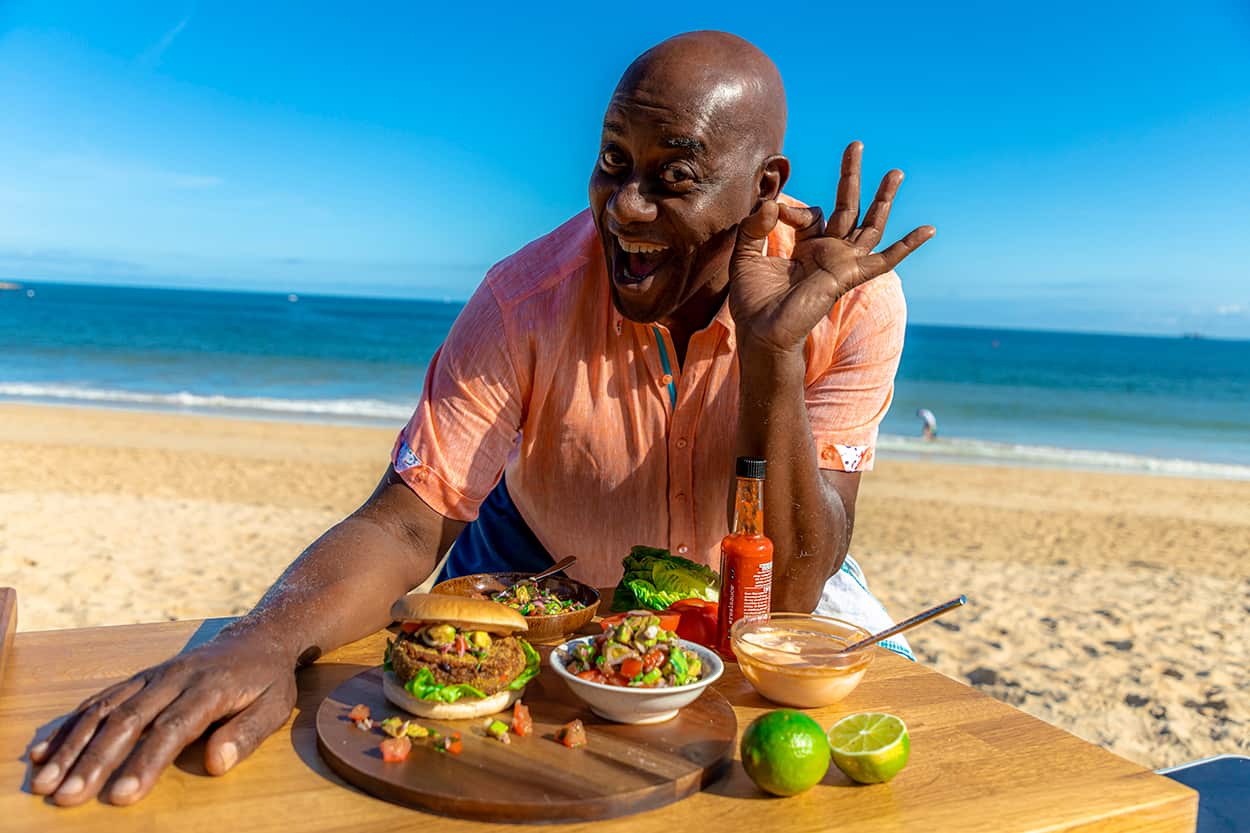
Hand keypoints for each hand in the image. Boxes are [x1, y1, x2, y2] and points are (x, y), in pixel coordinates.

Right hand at [28, 633, 296, 805]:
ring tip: (44, 783)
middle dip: (94, 761)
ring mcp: (151, 677)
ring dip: (71, 746)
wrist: (257, 636)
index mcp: (209, 688)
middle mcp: (173, 678)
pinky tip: (43, 753)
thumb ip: (247, 733)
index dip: (144, 763)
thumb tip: (216, 763)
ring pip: (104, 709)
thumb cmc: (268, 679)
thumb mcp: (276, 705)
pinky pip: (98, 700)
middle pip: (127, 720)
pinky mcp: (138, 679)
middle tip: (67, 798)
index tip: (121, 796)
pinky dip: (69, 726)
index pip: (171, 729)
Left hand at [729, 141, 934, 354]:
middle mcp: (828, 253)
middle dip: (851, 175)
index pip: (810, 213)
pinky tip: (929, 230)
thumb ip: (754, 226)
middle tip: (856, 144)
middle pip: (847, 207)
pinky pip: (884, 260)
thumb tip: (769, 202)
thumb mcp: (746, 255)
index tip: (771, 211)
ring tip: (895, 172)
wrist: (762, 332)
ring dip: (883, 198)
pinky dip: (907, 246)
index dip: (789, 208)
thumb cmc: (754, 301)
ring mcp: (842, 263)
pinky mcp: (849, 275)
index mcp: (807, 248)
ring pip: (869, 225)